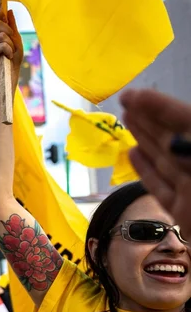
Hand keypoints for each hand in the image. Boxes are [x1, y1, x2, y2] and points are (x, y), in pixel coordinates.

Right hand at [0, 10, 23, 83]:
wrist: (10, 73)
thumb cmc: (13, 57)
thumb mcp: (16, 39)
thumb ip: (12, 25)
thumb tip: (9, 10)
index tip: (2, 15)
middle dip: (9, 32)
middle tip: (11, 43)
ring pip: (2, 35)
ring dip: (10, 45)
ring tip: (9, 53)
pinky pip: (2, 45)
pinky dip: (8, 51)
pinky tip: (7, 57)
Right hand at [121, 89, 190, 230]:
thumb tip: (182, 138)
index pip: (188, 123)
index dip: (161, 107)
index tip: (133, 96)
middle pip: (176, 140)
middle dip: (151, 120)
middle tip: (127, 103)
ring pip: (167, 162)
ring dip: (145, 139)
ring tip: (127, 120)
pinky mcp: (186, 216)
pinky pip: (163, 190)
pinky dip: (146, 172)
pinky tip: (133, 154)